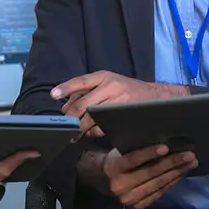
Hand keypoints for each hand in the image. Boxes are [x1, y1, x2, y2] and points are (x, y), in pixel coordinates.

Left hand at [51, 71, 188, 137]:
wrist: (154, 96)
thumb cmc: (125, 89)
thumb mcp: (107, 82)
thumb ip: (87, 90)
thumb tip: (65, 105)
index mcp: (103, 76)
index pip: (81, 81)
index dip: (66, 88)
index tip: (53, 94)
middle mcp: (111, 86)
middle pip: (83, 104)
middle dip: (71, 118)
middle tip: (65, 125)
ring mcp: (118, 101)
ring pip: (92, 118)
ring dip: (81, 128)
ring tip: (76, 132)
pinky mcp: (123, 114)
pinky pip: (103, 126)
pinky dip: (94, 132)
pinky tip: (93, 131)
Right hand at [103, 145, 197, 208]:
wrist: (102, 180)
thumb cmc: (115, 158)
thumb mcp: (117, 149)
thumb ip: (132, 145)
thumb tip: (155, 133)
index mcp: (113, 168)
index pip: (133, 159)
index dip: (149, 153)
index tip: (166, 147)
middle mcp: (120, 186)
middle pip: (150, 172)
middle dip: (172, 163)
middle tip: (189, 154)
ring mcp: (129, 198)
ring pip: (158, 184)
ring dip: (177, 173)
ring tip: (191, 162)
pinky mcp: (138, 205)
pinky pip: (160, 193)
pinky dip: (172, 182)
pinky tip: (181, 173)